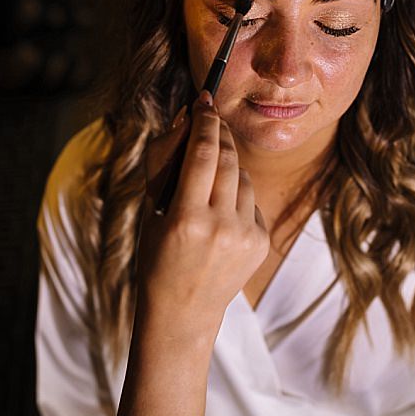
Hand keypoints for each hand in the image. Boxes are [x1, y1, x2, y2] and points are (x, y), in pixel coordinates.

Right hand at [136, 94, 269, 344]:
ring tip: (209, 176)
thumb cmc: (158, 259)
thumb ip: (171, 169)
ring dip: (228, 166)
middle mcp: (220, 227)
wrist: (183, 312)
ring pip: (243, 178)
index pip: (202, 154)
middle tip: (211, 120)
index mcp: (186, 219)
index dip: (205, 122)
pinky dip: (237, 197)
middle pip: (227, 159)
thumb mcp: (154, 214)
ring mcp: (244, 237)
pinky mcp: (260, 243)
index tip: (205, 103)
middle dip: (220, 134)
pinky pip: (251, 202)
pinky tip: (220, 214)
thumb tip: (190, 120)